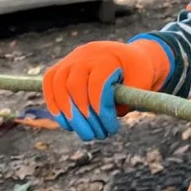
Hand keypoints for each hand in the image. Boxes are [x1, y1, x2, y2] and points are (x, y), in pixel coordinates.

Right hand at [42, 36, 169, 141]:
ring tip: (83, 133)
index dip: (101, 109)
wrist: (129, 58)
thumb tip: (107, 116)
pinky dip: (53, 103)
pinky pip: (49, 82)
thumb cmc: (137, 75)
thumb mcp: (141, 85)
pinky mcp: (63, 66)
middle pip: (74, 85)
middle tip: (96, 136)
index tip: (111, 129)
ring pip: (58, 84)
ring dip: (67, 113)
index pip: (97, 83)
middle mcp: (86, 54)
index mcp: (107, 56)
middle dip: (83, 116)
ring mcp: (72, 59)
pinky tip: (66, 124)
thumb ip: (126, 100)